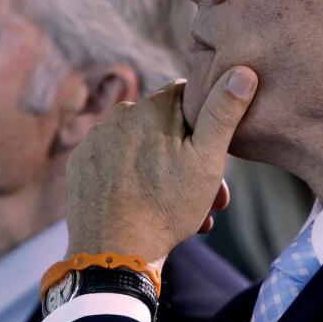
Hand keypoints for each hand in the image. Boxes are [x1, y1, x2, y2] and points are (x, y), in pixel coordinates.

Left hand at [65, 67, 257, 269]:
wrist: (113, 251)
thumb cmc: (167, 205)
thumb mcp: (207, 160)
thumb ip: (223, 112)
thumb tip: (242, 70)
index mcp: (153, 107)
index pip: (188, 96)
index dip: (206, 124)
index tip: (214, 154)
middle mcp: (119, 114)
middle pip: (164, 126)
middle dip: (186, 155)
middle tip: (207, 195)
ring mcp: (95, 140)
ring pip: (140, 147)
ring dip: (161, 170)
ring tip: (178, 208)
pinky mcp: (80, 164)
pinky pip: (114, 162)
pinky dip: (131, 178)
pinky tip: (144, 203)